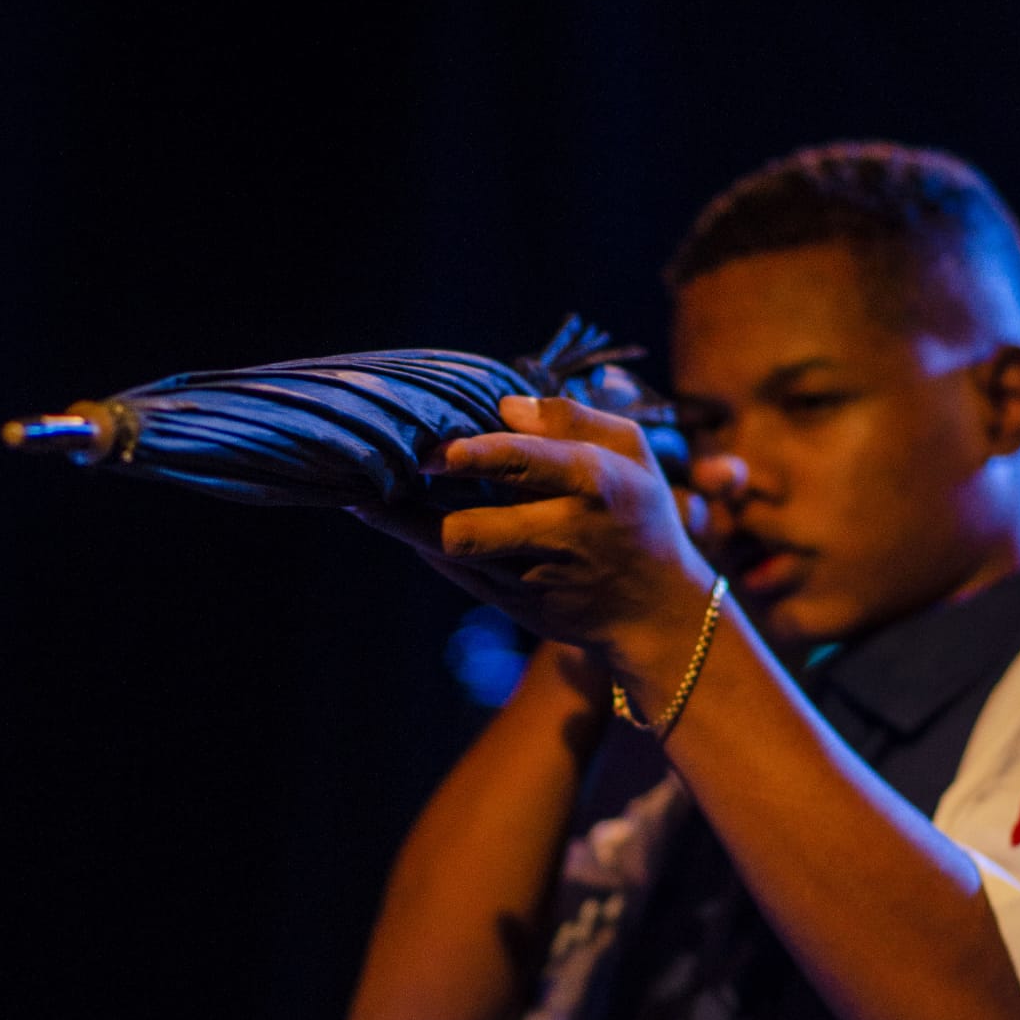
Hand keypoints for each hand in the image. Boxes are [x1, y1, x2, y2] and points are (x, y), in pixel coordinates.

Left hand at [353, 396, 713, 656]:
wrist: (657, 612)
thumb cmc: (640, 515)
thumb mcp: (631, 453)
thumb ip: (573, 418)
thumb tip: (505, 406)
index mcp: (593, 485)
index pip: (524, 464)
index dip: (472, 455)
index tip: (431, 447)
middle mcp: (561, 534)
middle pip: (471, 528)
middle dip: (414, 507)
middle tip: (368, 478)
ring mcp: (534, 577)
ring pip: (453, 553)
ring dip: (402, 527)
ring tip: (362, 499)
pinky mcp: (515, 605)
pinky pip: (456, 572)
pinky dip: (422, 544)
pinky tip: (395, 519)